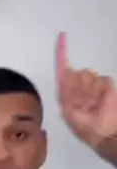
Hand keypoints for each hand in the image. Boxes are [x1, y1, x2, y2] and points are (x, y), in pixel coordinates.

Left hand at [56, 32, 116, 149]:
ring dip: (91, 91)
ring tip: (93, 105)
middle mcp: (79, 87)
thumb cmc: (86, 127)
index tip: (61, 36)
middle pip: (76, 73)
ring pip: (89, 74)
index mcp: (67, 93)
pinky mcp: (106, 86)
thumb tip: (67, 72)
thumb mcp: (70, 111)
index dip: (61, 53)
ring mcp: (93, 86)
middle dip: (79, 87)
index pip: (62, 70)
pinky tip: (102, 102)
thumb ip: (66, 92)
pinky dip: (102, 91)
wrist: (105, 132)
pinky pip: (102, 80)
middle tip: (83, 104)